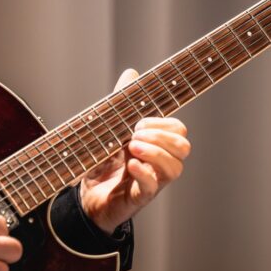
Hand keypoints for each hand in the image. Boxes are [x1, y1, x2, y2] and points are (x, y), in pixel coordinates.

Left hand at [79, 69, 190, 234]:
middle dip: (161, 137)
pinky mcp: (138, 197)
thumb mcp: (111, 128)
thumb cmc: (104, 162)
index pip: (179, 131)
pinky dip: (143, 172)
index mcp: (156, 145)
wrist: (86, 195)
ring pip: (175, 168)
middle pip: (184, 148)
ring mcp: (151, 181)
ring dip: (155, 153)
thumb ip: (122, 102)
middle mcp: (159, 163)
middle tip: (135, 136)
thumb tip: (132, 73)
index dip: (163, 124)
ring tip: (132, 148)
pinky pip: (152, 186)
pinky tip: (130, 165)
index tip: (139, 123)